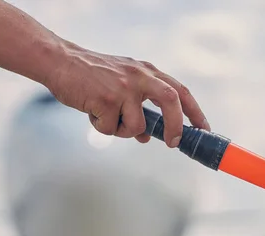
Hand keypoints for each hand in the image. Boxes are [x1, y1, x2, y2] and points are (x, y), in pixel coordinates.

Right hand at [44, 41, 210, 146]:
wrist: (60, 62)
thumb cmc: (91, 77)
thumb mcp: (121, 86)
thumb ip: (138, 107)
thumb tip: (145, 136)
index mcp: (146, 71)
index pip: (179, 91)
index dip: (194, 111)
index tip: (203, 129)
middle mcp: (139, 76)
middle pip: (172, 101)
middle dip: (176, 127)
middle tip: (172, 143)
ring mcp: (124, 87)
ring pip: (137, 126)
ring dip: (123, 131)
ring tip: (105, 117)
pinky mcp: (106, 98)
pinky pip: (110, 128)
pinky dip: (100, 127)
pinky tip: (91, 111)